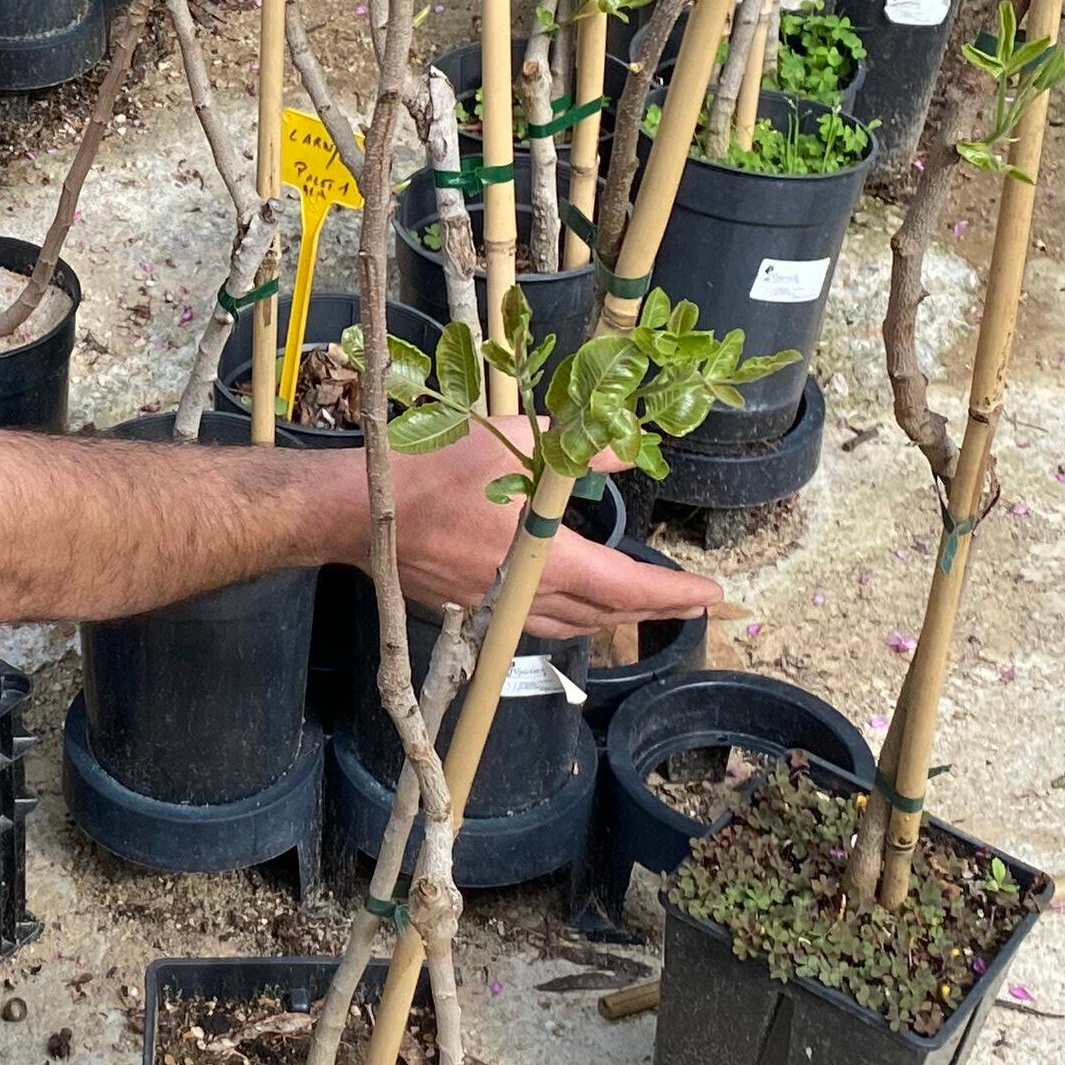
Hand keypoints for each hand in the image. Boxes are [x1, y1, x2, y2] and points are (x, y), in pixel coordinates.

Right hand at [388, 416, 720, 634]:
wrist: (355, 510)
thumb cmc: (426, 469)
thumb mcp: (506, 438)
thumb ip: (574, 446)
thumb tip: (628, 445)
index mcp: (538, 556)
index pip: (622, 586)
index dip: (670, 592)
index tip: (709, 594)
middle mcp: (519, 594)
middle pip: (602, 615)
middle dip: (652, 609)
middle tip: (689, 601)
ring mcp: (490, 608)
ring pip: (567, 626)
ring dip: (611, 618)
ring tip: (642, 606)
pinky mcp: (465, 610)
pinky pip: (531, 624)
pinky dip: (567, 618)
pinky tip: (570, 606)